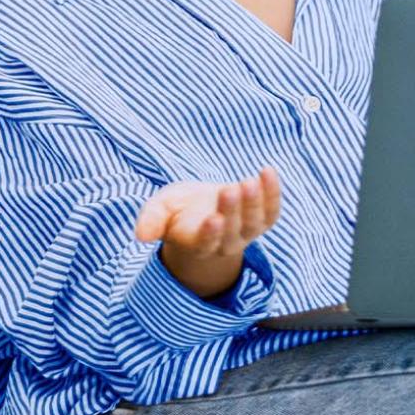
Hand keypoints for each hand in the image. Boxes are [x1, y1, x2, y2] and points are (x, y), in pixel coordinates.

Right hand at [134, 166, 281, 299]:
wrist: (204, 209)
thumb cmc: (178, 210)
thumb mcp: (159, 210)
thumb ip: (151, 220)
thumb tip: (141, 236)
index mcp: (197, 243)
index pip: (206, 244)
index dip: (210, 234)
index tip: (213, 219)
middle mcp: (224, 243)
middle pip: (232, 232)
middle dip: (233, 211)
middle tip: (230, 189)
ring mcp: (246, 233)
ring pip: (254, 223)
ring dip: (254, 202)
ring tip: (250, 180)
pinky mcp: (263, 219)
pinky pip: (271, 210)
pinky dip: (273, 192)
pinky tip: (268, 171)